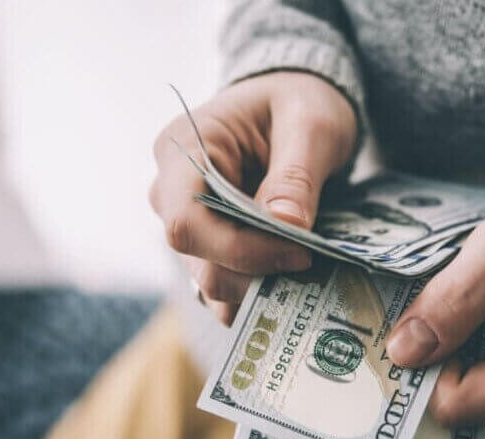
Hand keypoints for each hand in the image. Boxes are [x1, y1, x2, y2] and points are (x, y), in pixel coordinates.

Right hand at [150, 72, 356, 323]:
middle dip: (258, 273)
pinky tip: (296, 278)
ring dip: (261, 288)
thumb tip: (287, 227)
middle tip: (314, 262)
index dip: (240, 250)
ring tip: (308, 270)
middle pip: (199, 262)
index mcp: (182, 149)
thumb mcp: (310, 125)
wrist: (296, 102)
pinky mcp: (209, 244)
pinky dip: (260, 292)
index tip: (300, 251)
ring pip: (212, 282)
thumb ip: (296, 176)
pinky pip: (226, 285)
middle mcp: (171, 191)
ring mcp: (188, 221)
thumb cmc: (299, 101)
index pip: (188, 223)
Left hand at [386, 196, 484, 432]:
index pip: (460, 401)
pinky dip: (472, 361)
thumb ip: (457, 294)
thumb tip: (404, 353)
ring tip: (478, 311)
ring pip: (468, 403)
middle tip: (447, 308)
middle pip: (462, 407)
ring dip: (457, 356)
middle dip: (442, 357)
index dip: (429, 358)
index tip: (421, 317)